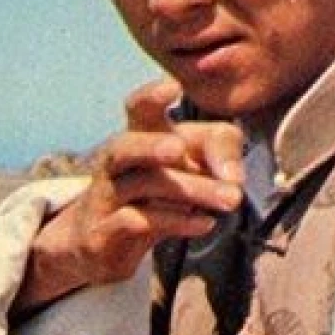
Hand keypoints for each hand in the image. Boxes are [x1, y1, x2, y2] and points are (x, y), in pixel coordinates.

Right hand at [13, 80, 243, 313]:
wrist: (99, 246)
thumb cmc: (152, 198)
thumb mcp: (186, 170)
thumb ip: (218, 155)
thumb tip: (235, 176)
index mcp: (138, 140)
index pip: (138, 110)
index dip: (151, 96)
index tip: (174, 87)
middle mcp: (117, 165)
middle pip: (125, 146)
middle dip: (151, 145)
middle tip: (178, 149)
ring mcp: (106, 200)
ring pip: (142, 187)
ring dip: (190, 190)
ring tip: (232, 198)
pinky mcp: (103, 235)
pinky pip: (134, 223)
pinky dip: (174, 222)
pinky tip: (206, 223)